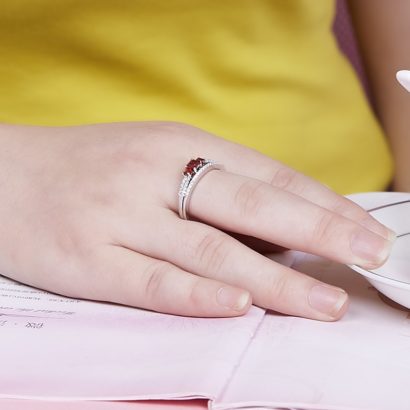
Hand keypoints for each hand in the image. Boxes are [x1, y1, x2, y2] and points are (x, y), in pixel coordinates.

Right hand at [0, 122, 394, 320]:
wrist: (8, 174)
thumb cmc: (93, 168)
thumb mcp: (157, 158)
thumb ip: (214, 190)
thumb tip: (277, 228)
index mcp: (178, 144)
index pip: (268, 174)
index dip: (322, 204)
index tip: (365, 230)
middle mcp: (154, 176)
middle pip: (252, 206)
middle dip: (320, 233)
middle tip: (371, 257)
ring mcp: (121, 217)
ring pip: (211, 251)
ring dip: (274, 280)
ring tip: (325, 302)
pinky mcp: (89, 258)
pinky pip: (152, 280)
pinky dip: (199, 294)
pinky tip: (239, 307)